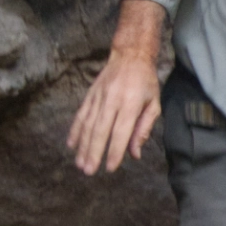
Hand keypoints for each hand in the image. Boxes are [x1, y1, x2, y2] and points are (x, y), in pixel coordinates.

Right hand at [68, 0, 166, 173]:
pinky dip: (75, 130)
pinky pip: (81, 115)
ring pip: (88, 124)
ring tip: (79, 164)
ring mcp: (99, 96)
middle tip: (89, 171)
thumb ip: (144, 129)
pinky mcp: (90, 94)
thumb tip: (134, 155)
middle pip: (101, 130)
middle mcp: (113, 99)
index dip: (115, 151)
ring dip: (82, 146)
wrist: (130, 55)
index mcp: (131, 103)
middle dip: (94, 152)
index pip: (121, 131)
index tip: (110, 168)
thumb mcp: (154, 104)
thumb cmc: (146, 83)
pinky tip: (71, 145)